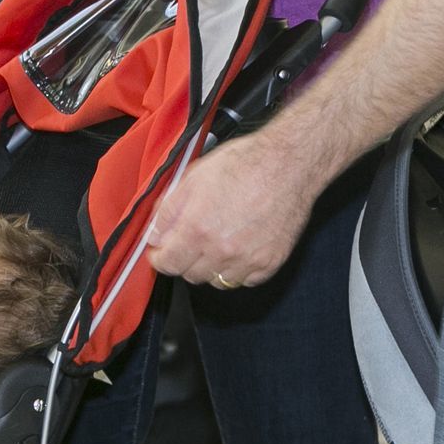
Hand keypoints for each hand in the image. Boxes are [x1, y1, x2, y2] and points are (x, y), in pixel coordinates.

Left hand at [146, 132, 322, 287]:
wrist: (289, 163)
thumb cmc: (243, 164)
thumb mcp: (192, 179)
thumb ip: (167, 212)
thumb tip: (153, 237)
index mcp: (197, 229)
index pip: (167, 264)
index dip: (160, 258)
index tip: (162, 251)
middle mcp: (222, 249)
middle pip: (190, 274)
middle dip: (185, 260)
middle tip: (192, 241)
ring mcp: (248, 258)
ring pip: (216, 281)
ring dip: (212, 267)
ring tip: (218, 242)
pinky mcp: (271, 261)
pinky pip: (245, 281)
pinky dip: (239, 270)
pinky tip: (240, 248)